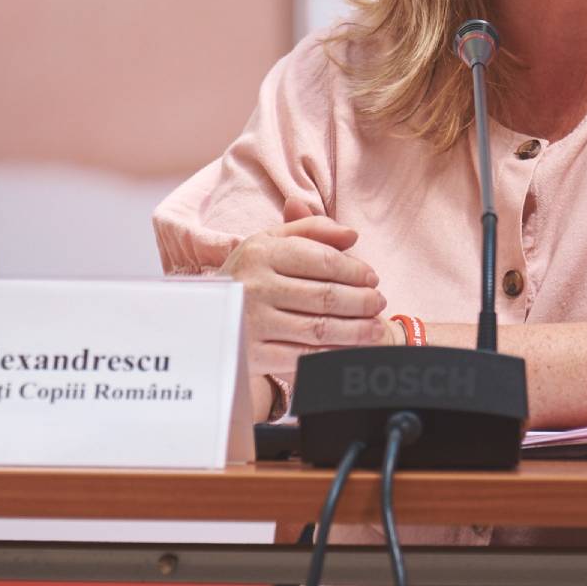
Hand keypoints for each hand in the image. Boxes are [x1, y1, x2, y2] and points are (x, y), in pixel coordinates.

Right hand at [221, 198, 390, 375]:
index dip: (355, 270)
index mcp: (262, 254)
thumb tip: (352, 235)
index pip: (322, 261)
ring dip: (356, 330)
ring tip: (376, 327)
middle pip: (325, 296)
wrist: (207, 312)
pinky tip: (350, 348)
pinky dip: (332, 353)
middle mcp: (256, 287)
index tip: (373, 278)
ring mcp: (254, 323)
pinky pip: (303, 356)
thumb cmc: (252, 271)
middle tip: (379, 303)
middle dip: (361, 301)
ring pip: (319, 328)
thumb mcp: (274, 240)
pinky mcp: (254, 354)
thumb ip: (314, 229)